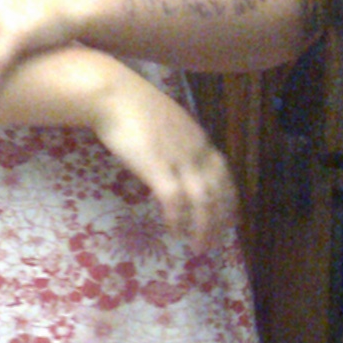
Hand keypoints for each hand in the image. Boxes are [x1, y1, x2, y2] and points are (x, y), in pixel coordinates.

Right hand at [90, 67, 237, 249]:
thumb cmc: (132, 106)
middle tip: (213, 243)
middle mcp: (196, 151)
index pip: (224, 176)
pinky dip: (177, 219)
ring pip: (202, 201)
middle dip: (219, 222)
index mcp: (200, 140)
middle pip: (219, 192)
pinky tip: (174, 231)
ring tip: (198, 246)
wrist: (113, 95)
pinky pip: (174, 200)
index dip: (229, 200)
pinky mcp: (158, 167)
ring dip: (203, 227)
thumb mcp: (166, 124)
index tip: (228, 220)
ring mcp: (178, 159)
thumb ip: (176, 143)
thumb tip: (174, 162)